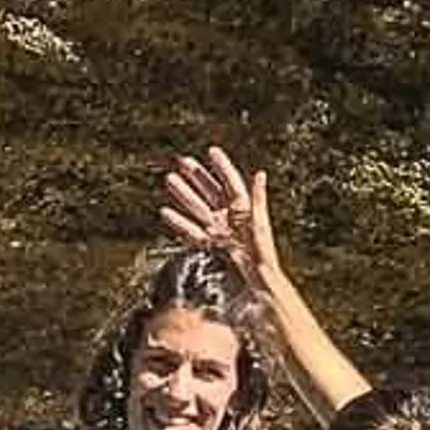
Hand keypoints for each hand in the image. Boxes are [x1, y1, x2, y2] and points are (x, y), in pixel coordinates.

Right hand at [156, 143, 280, 286]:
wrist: (257, 278)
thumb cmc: (263, 250)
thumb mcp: (260, 222)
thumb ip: (259, 198)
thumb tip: (260, 173)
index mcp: (243, 208)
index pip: (230, 182)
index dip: (222, 166)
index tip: (211, 151)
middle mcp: (230, 216)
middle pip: (210, 191)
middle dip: (196, 176)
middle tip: (182, 161)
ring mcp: (219, 229)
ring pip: (198, 207)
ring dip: (184, 194)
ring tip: (169, 180)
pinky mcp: (210, 243)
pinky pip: (191, 230)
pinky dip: (179, 222)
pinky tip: (166, 212)